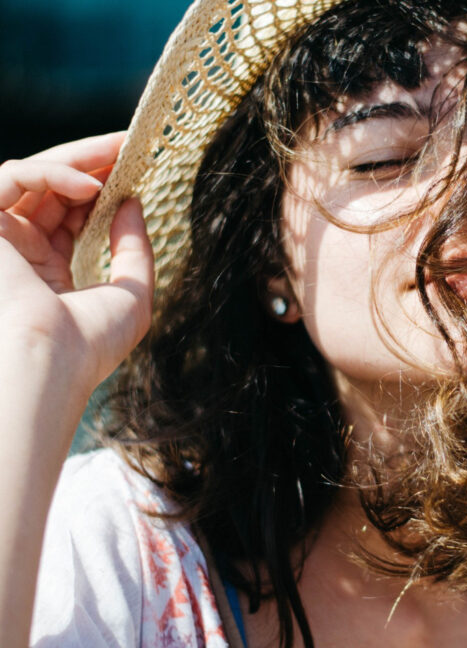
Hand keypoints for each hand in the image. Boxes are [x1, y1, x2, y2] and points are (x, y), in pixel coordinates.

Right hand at [0, 133, 153, 400]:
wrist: (49, 364)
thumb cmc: (88, 344)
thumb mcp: (131, 294)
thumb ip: (133, 248)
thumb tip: (133, 202)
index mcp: (46, 274)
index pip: (70, 216)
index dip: (101, 190)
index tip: (135, 170)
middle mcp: (18, 253)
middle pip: (52, 191)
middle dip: (91, 163)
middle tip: (129, 145)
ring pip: (31, 177)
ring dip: (77, 160)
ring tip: (119, 153)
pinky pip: (10, 177)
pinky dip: (51, 173)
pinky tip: (91, 186)